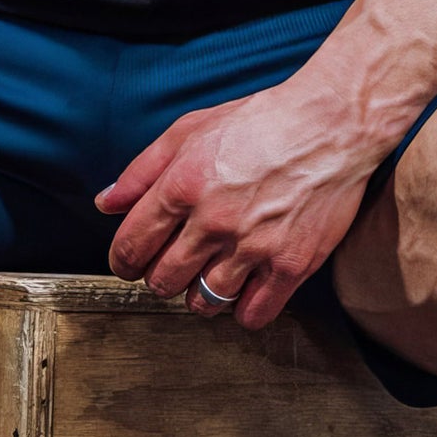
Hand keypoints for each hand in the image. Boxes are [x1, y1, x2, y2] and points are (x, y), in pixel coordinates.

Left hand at [98, 83, 373, 329]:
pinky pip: (252, 314)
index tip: (128, 263)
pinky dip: (242, 309)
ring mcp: (254, 246)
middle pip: (163, 280)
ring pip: (203, 303)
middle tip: (171, 265)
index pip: (132, 245)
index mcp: (183, 184)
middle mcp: (214, 220)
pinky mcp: (291, 265)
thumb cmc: (259, 121)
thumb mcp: (189, 129)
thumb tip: (106, 203)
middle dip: (159, 277)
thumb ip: (142, 169)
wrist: (329, 125)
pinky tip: (243, 287)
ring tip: (207, 274)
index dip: (122, 261)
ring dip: (197, 296)